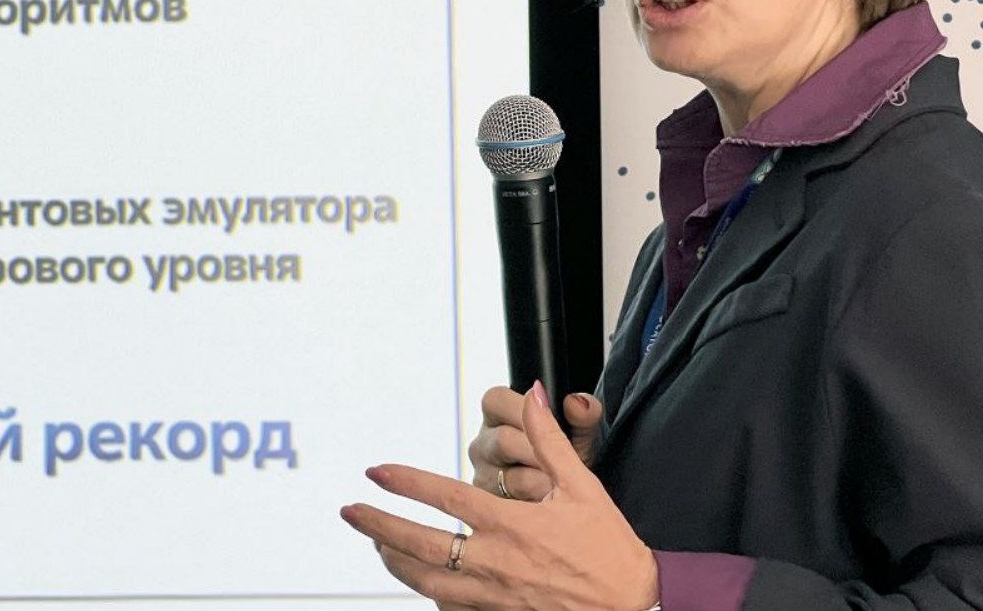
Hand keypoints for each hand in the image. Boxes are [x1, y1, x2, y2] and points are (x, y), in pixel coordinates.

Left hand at [341, 381, 656, 610]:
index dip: (406, 483)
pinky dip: (427, 593)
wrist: (633, 606)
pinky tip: (417, 581)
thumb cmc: (609, 549)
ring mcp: (492, 595)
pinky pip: (449, 607)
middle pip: (419, 544)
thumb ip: (550, 439)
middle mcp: (494, 562)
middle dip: (378, 525)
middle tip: (349, 512)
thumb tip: (534, 393)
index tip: (377, 472)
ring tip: (375, 544)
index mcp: (512, 525)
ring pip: (426, 581)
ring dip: (394, 561)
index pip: (445, 498)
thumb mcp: (583, 486)